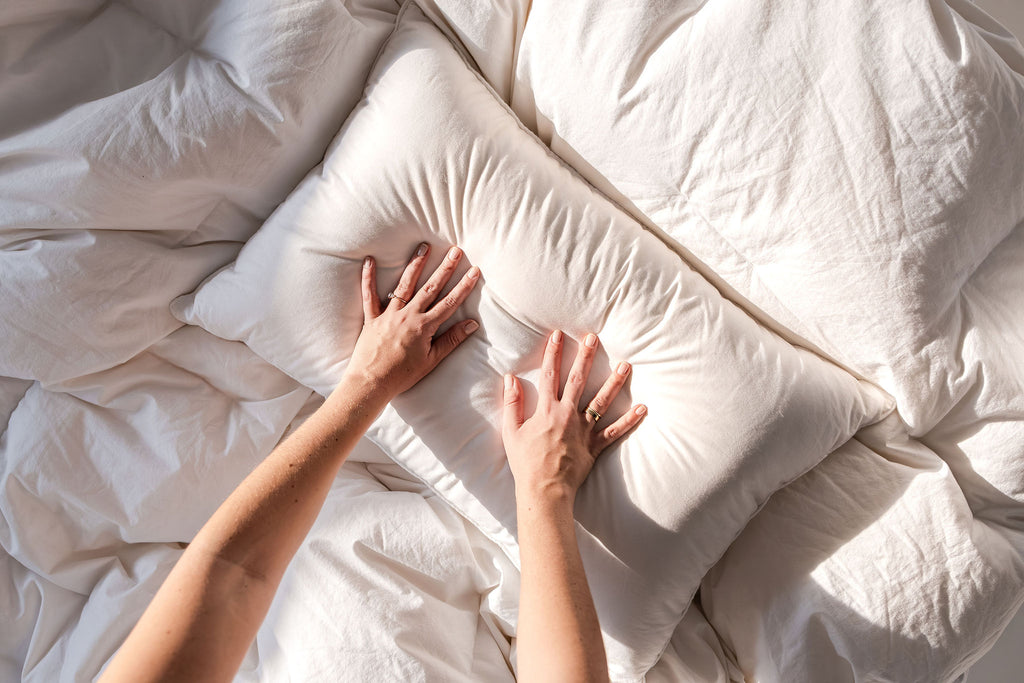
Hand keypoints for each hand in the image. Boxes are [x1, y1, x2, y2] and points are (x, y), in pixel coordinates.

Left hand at [342, 242, 479, 403]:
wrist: (371, 383)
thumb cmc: (402, 375)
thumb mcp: (432, 360)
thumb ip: (451, 340)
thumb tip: (472, 324)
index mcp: (424, 327)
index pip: (449, 302)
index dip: (464, 286)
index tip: (474, 270)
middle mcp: (408, 315)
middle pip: (430, 287)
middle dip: (444, 268)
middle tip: (455, 250)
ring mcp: (389, 314)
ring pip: (404, 285)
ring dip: (415, 265)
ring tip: (424, 247)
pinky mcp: (372, 318)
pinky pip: (369, 294)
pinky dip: (368, 277)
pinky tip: (369, 260)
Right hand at [501, 330, 646, 504]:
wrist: (544, 490)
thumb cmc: (525, 463)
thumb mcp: (511, 431)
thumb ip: (512, 404)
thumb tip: (510, 379)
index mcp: (546, 410)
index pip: (550, 375)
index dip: (553, 353)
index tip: (558, 335)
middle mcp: (567, 415)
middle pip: (578, 380)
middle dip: (586, 357)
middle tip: (594, 338)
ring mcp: (583, 430)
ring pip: (601, 402)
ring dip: (614, 382)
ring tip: (625, 365)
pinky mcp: (594, 446)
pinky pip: (614, 432)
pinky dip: (629, 421)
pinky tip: (642, 408)